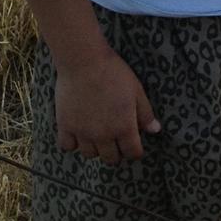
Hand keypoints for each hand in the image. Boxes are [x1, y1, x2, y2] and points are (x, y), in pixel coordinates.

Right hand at [54, 46, 160, 164]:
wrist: (84, 61)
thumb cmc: (114, 72)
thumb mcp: (136, 90)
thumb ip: (145, 113)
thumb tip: (155, 130)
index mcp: (124, 127)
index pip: (132, 153)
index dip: (135, 150)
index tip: (133, 144)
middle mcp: (103, 135)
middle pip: (111, 159)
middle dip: (117, 152)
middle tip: (116, 140)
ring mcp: (83, 133)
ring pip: (90, 155)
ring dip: (96, 148)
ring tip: (98, 134)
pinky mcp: (65, 126)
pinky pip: (68, 146)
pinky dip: (73, 142)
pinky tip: (79, 131)